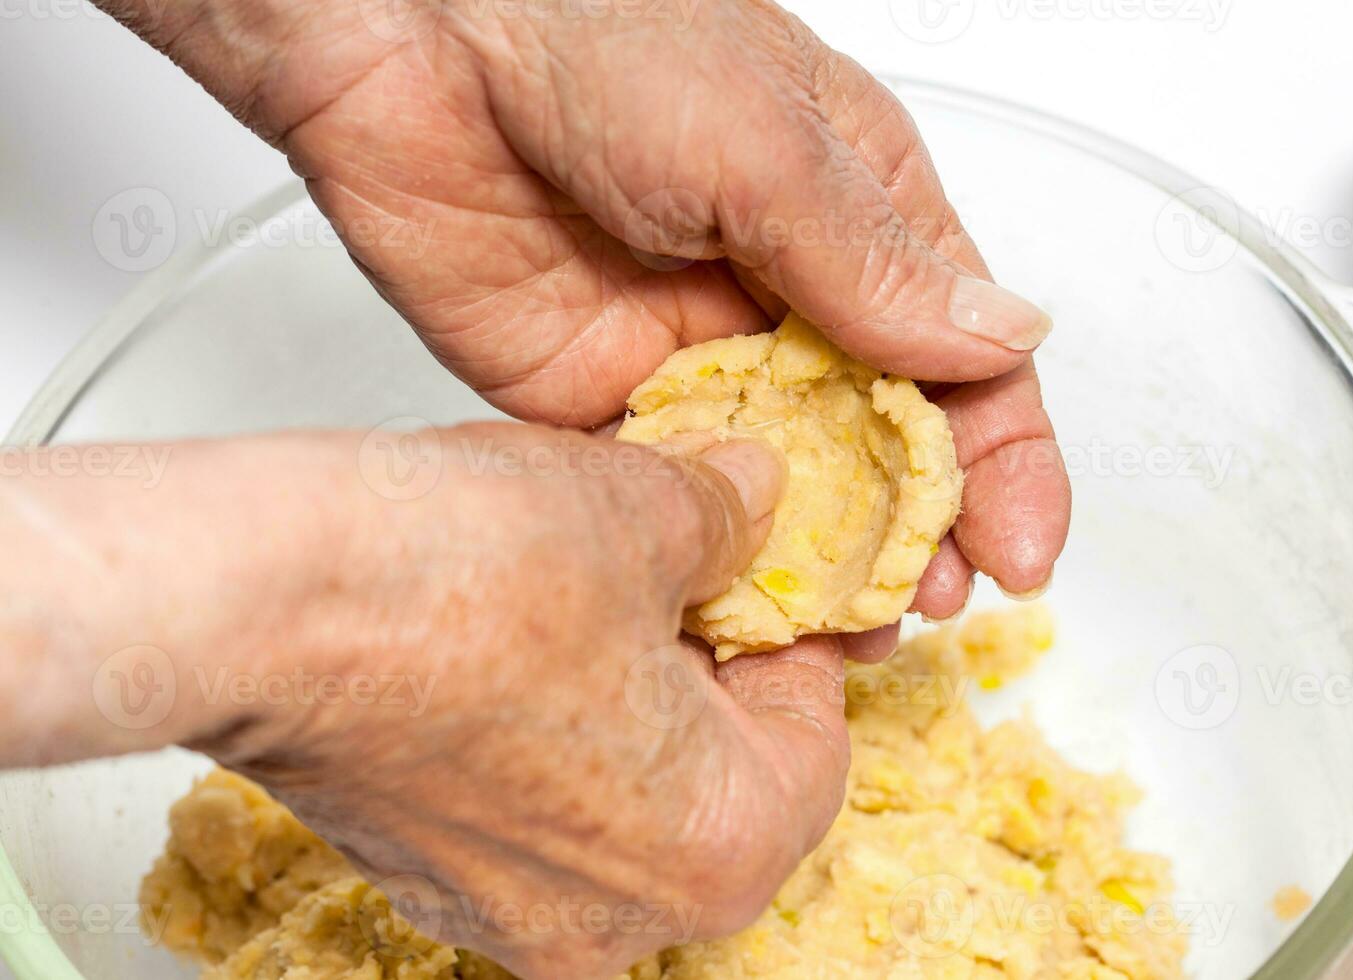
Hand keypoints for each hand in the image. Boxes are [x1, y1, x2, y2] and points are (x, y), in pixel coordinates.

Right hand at [0, 429, 846, 978]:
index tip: (772, 572)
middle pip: (721, 775)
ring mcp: (509, 911)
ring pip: (624, 793)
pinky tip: (511, 640)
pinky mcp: (424, 877)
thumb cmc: (451, 578)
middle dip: (711, 665)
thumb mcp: (647, 508)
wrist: (257, 603)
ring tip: (592, 592)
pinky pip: (531, 805)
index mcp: (716, 848)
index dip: (799, 630)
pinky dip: (546, 730)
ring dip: (627, 695)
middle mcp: (616, 917)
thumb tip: (756, 501)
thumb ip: (733, 516)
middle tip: (687, 570)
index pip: (816, 736)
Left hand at [105, 0, 1071, 635]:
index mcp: (856, 220)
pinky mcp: (595, 401)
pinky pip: (671, 496)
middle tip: (923, 604)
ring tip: (843, 631)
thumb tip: (1002, 342)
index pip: (963, 358)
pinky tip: (734, 609)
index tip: (1020, 552)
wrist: (410, 31)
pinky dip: (707, 555)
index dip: (1002, 461)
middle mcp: (784, 297)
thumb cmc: (601, 30)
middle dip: (915, 531)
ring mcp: (690, 357)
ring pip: (781, 486)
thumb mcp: (767, 144)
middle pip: (879, 443)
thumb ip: (872, 268)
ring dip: (817, 562)